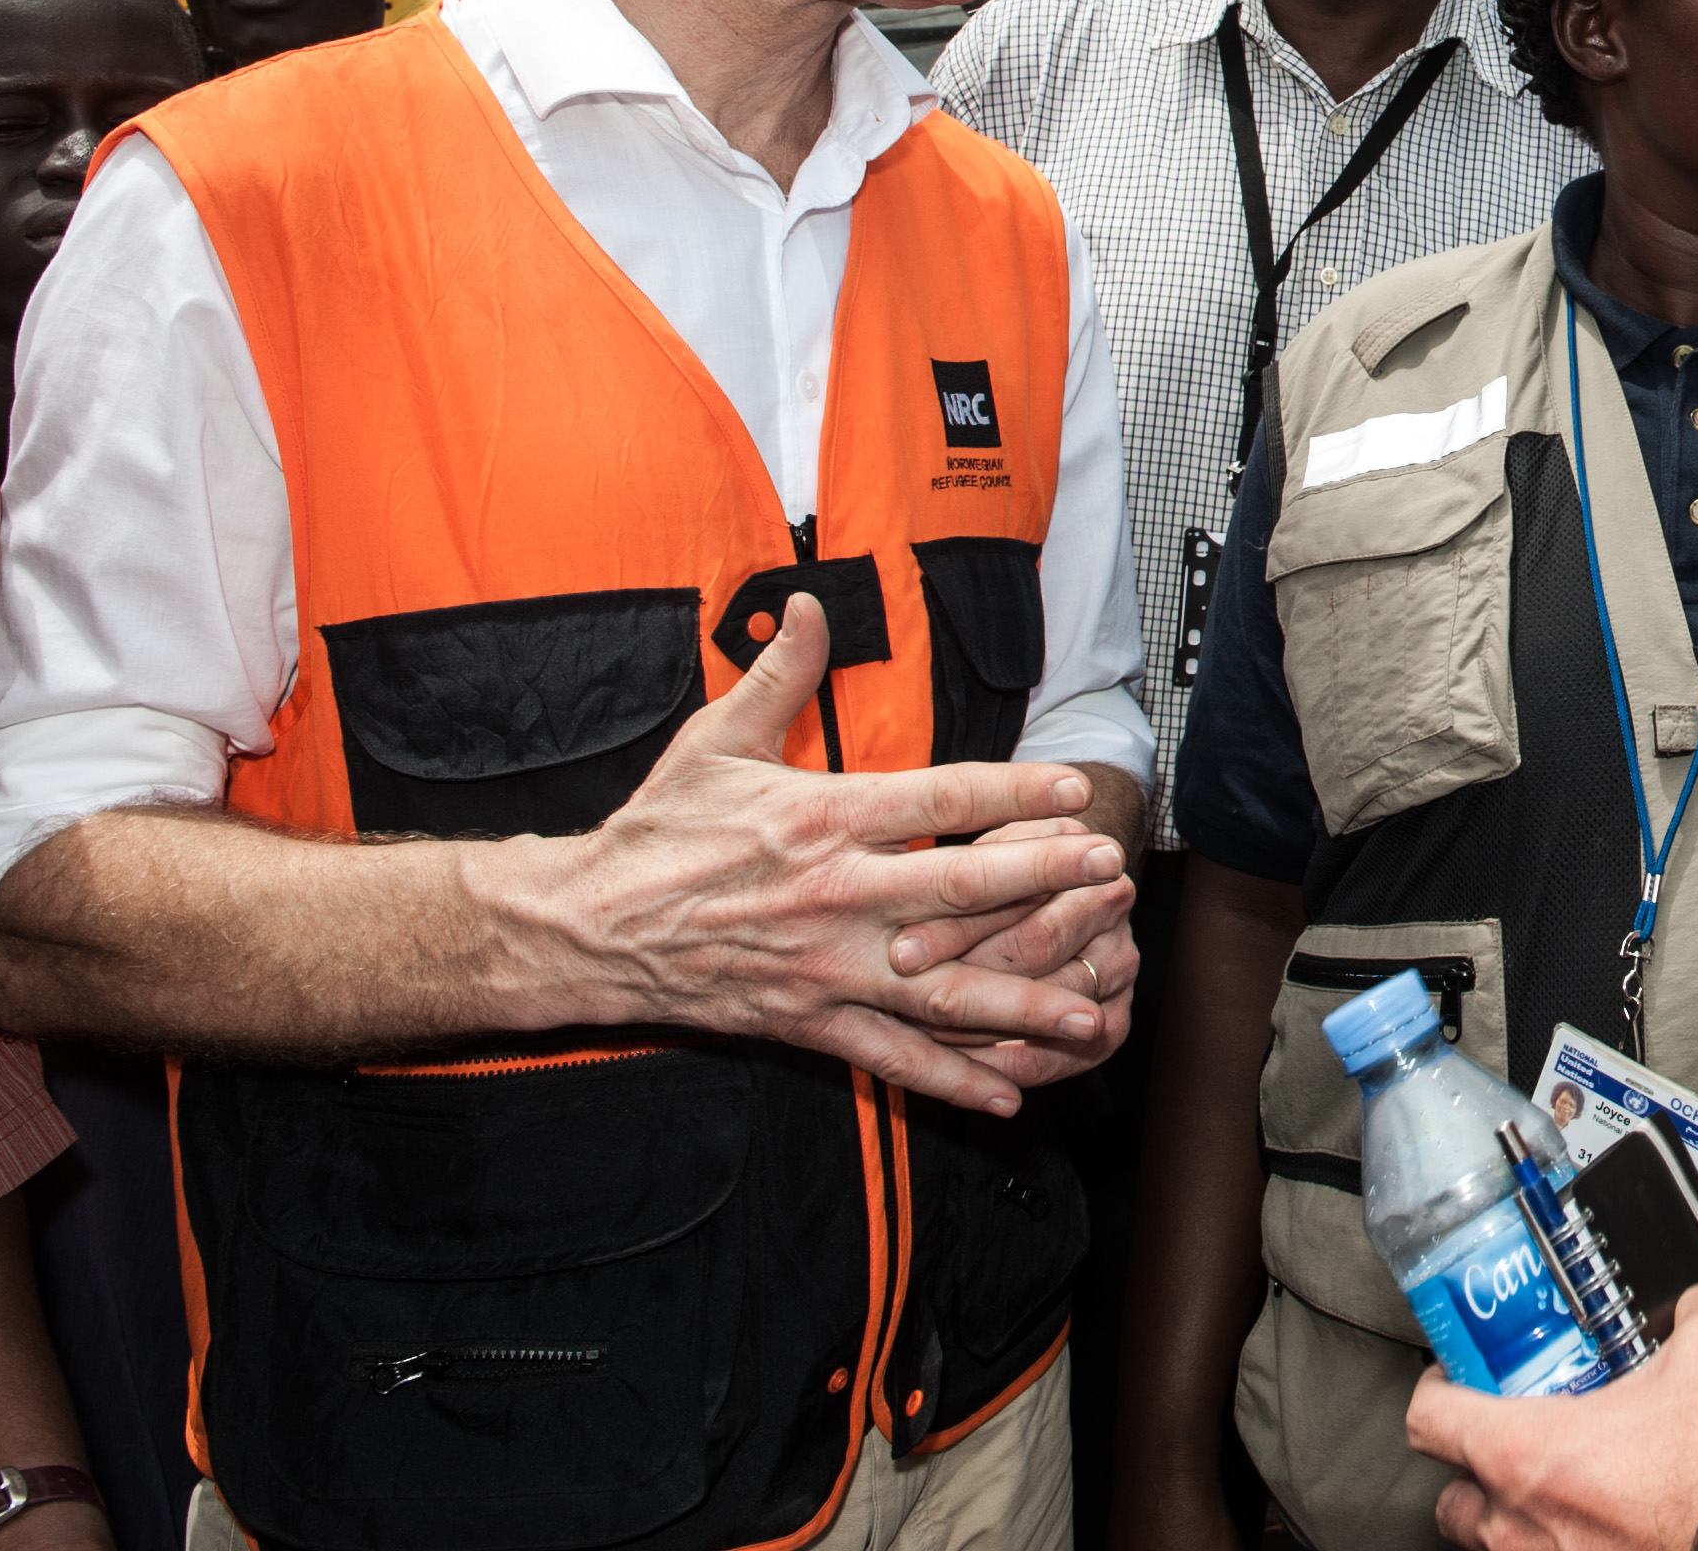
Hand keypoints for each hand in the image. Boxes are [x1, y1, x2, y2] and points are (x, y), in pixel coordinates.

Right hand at [506, 598, 1129, 1114]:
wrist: (585, 929)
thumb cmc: (656, 832)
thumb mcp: (713, 740)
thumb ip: (776, 673)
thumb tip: (804, 603)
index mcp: (821, 817)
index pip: (936, 796)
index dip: (1011, 790)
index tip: (1074, 786)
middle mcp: (834, 894)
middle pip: (958, 887)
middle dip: (1042, 884)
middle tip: (1112, 876)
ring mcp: (825, 966)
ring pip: (939, 990)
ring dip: (1019, 1002)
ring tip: (1090, 1009)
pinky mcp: (807, 1021)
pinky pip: (891, 1057)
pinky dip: (951, 1081)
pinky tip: (1009, 1093)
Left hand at [904, 846, 1142, 1096]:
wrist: (1055, 892)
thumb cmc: (999, 869)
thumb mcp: (983, 855)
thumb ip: (960, 880)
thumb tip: (906, 932)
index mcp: (1084, 855)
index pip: (1021, 899)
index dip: (955, 928)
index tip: (900, 954)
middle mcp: (1114, 907)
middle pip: (1038, 951)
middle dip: (965, 978)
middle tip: (906, 1001)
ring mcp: (1122, 966)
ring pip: (1048, 1010)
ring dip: (978, 1026)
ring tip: (921, 1030)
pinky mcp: (1115, 1024)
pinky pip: (1056, 1059)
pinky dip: (1002, 1067)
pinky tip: (957, 1066)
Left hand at [1411, 1286, 1697, 1550]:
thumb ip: (1694, 1314)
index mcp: (1526, 1454)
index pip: (1429, 1420)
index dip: (1437, 1391)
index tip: (1455, 1379)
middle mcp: (1520, 1524)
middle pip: (1450, 1499)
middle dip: (1473, 1472)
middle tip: (1510, 1443)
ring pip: (1494, 1545)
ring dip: (1516, 1518)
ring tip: (1561, 1491)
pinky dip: (1566, 1547)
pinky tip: (1603, 1528)